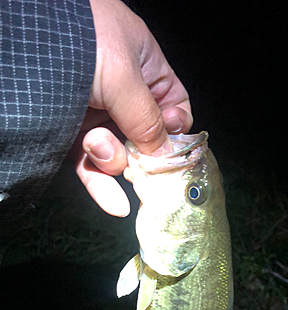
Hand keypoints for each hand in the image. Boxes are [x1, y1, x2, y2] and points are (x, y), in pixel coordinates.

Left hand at [70, 0, 192, 216]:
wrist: (24, 38)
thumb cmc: (82, 39)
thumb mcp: (124, 76)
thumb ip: (147, 118)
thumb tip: (164, 155)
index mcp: (146, 70)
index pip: (173, 110)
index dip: (174, 133)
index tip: (168, 150)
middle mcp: (124, 94)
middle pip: (146, 139)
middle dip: (141, 156)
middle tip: (138, 166)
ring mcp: (97, 113)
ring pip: (118, 154)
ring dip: (112, 162)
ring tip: (98, 147)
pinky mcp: (71, 132)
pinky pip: (91, 164)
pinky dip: (100, 185)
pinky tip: (114, 204)